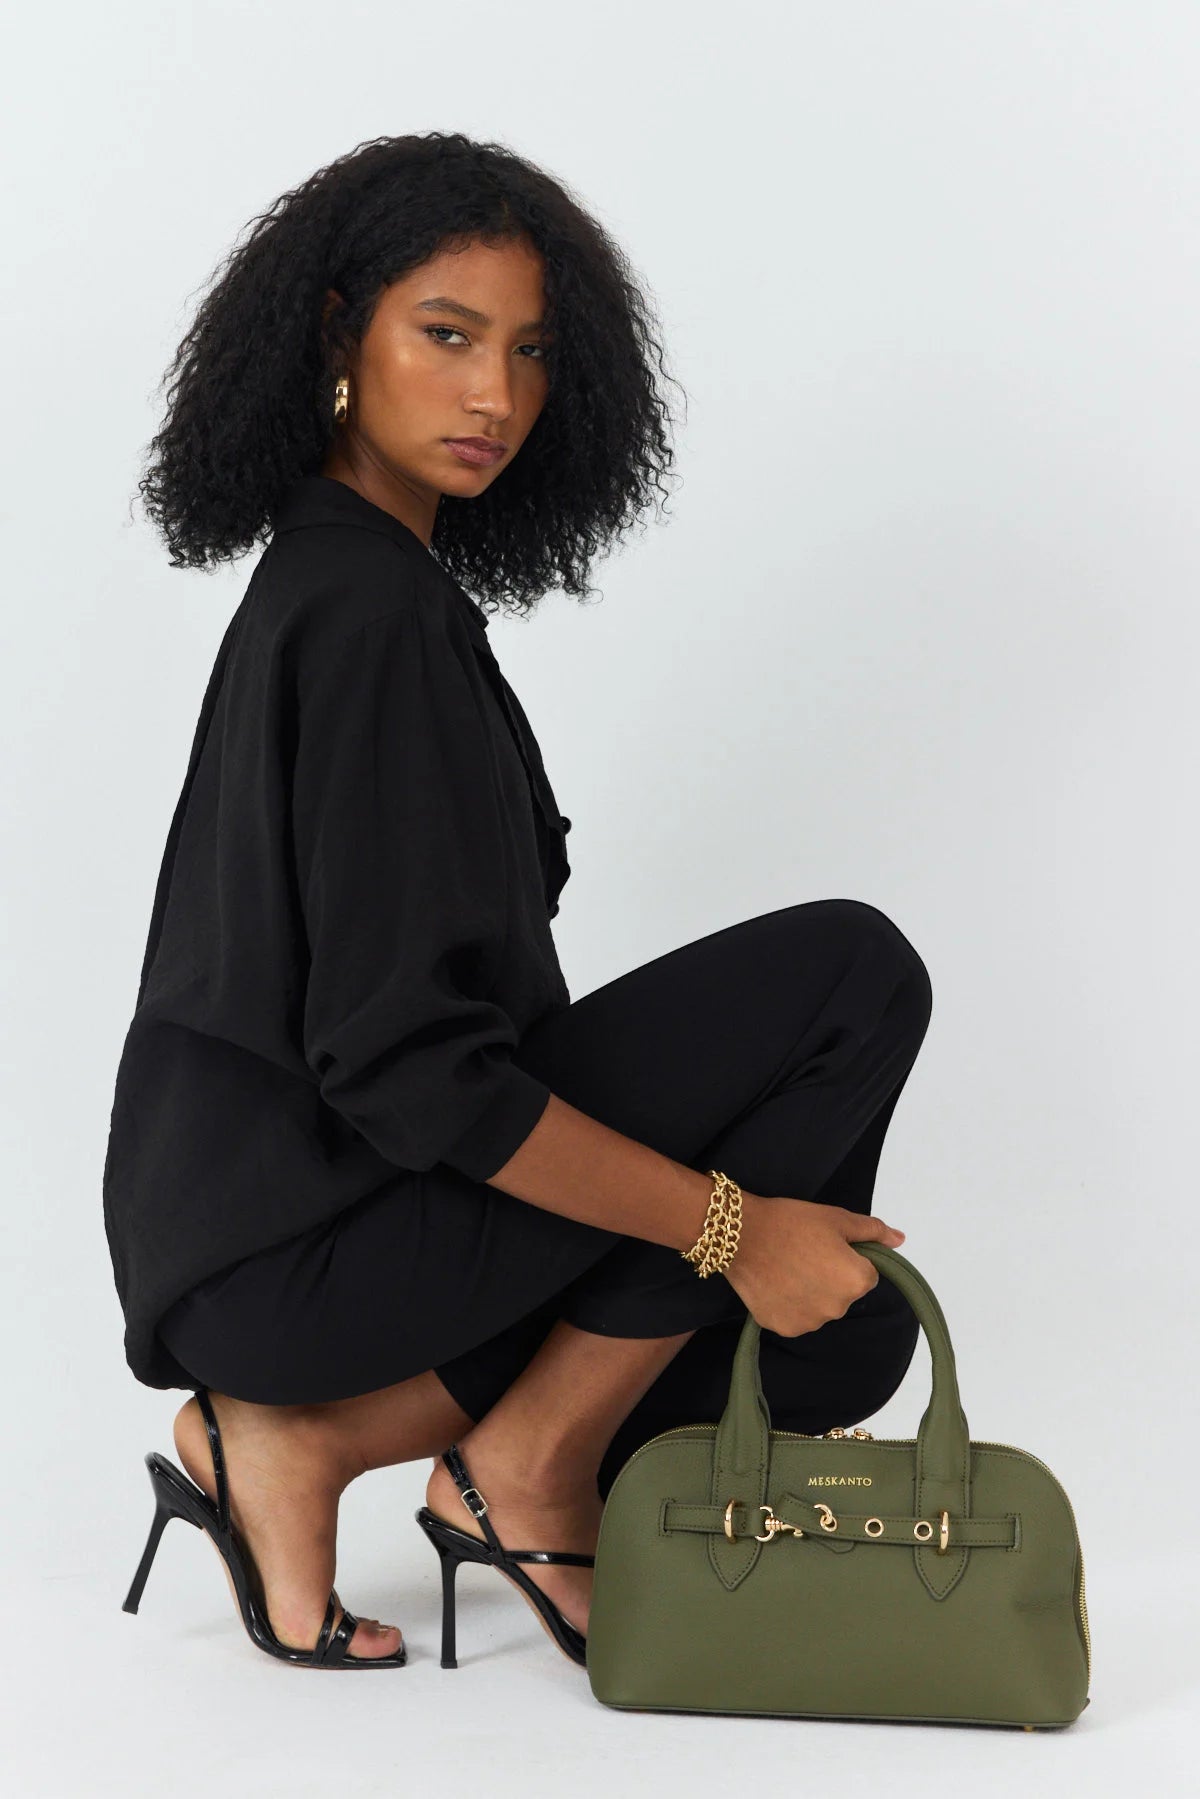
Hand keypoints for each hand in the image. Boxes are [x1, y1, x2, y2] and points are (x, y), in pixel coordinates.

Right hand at [724, 1193, 905, 1337]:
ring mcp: (810, 1323)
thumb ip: (873, 1231)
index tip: (824, 1246)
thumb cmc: (793, 1222)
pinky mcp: (784, 1329)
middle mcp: (838, 1309)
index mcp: (857, 1281)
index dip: (846, 1259)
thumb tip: (901, 1239)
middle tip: (804, 1255)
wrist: (742, 1235)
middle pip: (842, 1294)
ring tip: (786, 1269)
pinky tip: (775, 1284)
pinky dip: (788, 1305)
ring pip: (819, 1308)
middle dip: (829, 1279)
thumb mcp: (837, 1218)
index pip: (865, 1275)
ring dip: (810, 1294)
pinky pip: (795, 1318)